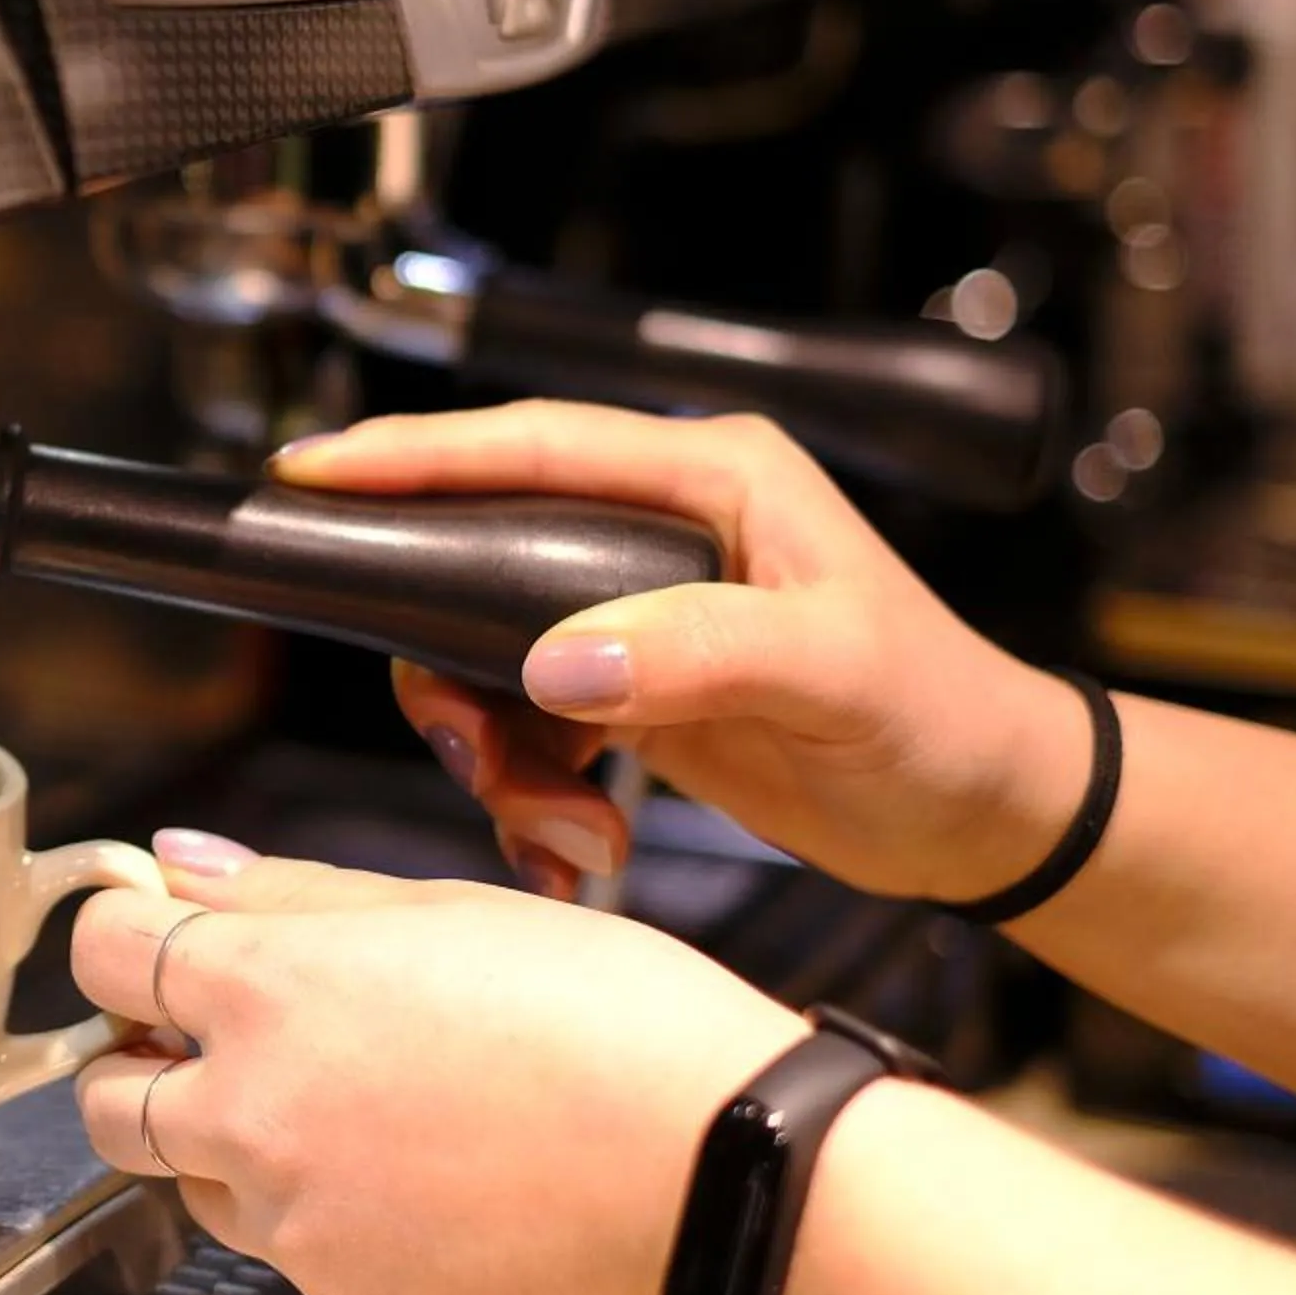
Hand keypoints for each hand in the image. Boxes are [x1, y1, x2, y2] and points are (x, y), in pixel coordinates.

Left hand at [69, 830, 803, 1294]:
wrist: (720, 1172)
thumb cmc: (614, 1019)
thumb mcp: (447, 907)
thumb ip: (290, 892)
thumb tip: (179, 865)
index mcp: (270, 989)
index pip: (102, 953)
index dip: (121, 932)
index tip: (152, 930)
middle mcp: (256, 1115)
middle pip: (106, 1097)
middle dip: (143, 1059)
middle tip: (226, 1035)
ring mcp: (297, 1228)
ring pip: (197, 1186)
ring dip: (237, 1145)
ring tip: (366, 1109)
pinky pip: (298, 1260)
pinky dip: (334, 1223)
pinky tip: (429, 1184)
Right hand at [276, 403, 1087, 902]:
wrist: (982, 815)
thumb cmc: (936, 718)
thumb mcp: (829, 672)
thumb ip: (695, 654)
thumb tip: (554, 661)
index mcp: (711, 478)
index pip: (535, 445)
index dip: (416, 455)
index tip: (313, 473)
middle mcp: (661, 530)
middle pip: (478, 564)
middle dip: (450, 671)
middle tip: (470, 755)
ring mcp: (639, 612)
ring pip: (488, 663)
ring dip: (497, 760)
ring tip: (566, 834)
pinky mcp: (631, 690)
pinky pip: (523, 731)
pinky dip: (529, 798)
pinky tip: (579, 849)